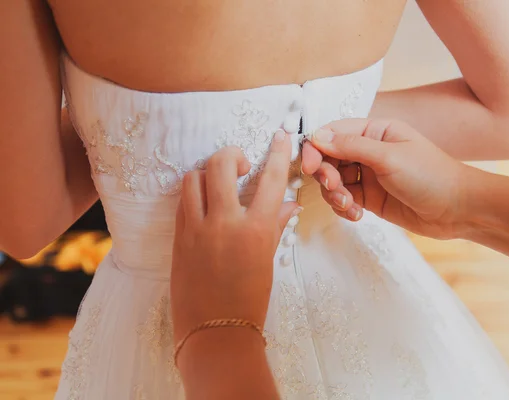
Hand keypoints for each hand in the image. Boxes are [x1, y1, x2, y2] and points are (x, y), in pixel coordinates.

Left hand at [171, 130, 300, 342]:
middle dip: (231, 154)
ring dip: (208, 173)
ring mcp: (197, 229)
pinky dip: (194, 194)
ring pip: (194, 178)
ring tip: (218, 186)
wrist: (215, 333)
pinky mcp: (178, 237)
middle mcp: (225, 222)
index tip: (281, 136)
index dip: (278, 152)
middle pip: (221, 164)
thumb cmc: (249, 300)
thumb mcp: (267, 260)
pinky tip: (204, 205)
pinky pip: (183, 201)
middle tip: (241, 164)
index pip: (271, 179)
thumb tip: (289, 204)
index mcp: (256, 229)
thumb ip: (276, 225)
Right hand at [301, 118, 467, 238]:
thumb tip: (317, 136)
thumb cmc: (431, 175)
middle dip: (326, 174)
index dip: (316, 147)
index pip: (334, 133)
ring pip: (334, 181)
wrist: (458, 210)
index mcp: (375, 131)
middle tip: (334, 187)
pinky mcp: (370, 198)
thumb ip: (351, 146)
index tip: (308, 165)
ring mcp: (369, 175)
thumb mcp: (389, 157)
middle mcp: (369, 151)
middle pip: (329, 158)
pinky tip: (357, 215)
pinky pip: (345, 200)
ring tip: (350, 205)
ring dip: (334, 194)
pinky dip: (344, 208)